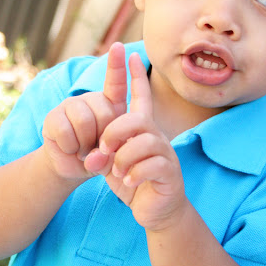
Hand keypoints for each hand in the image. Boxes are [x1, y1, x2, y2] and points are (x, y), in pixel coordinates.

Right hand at [42, 42, 127, 180]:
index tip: (118, 46)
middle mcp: (91, 99)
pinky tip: (70, 148)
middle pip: (104, 111)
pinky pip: (65, 130)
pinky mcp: (52, 116)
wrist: (72, 166)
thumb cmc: (98, 157)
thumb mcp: (112, 156)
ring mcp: (70, 105)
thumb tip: (95, 156)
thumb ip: (111, 156)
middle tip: (97, 146)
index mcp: (111, 105)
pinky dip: (70, 146)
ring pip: (84, 120)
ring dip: (85, 143)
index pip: (116, 82)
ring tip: (83, 148)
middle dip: (103, 135)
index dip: (117, 64)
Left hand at [86, 52, 186, 230]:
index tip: (130, 54)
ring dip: (124, 158)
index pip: (141, 97)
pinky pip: (152, 165)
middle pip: (136, 119)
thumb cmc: (134, 182)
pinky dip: (135, 174)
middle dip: (114, 132)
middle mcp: (157, 137)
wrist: (156, 211)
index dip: (135, 76)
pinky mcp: (170, 173)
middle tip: (105, 150)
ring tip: (119, 172)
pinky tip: (130, 183)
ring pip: (144, 142)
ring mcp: (166, 154)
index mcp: (143, 130)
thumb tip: (95, 156)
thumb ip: (102, 155)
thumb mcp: (112, 165)